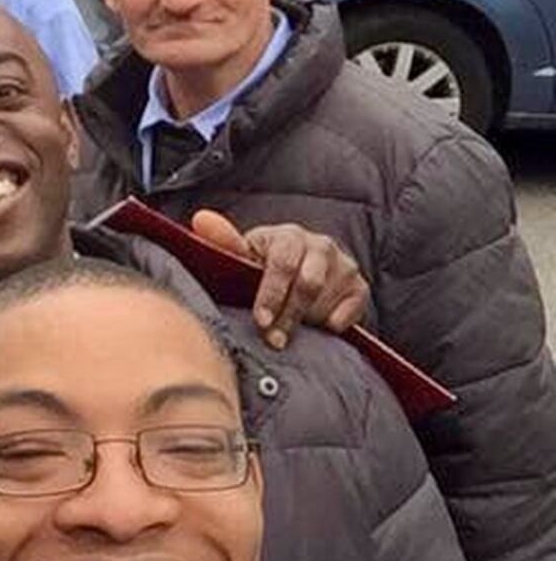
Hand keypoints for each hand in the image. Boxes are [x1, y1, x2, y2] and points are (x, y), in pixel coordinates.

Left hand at [190, 210, 369, 348]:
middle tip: (274, 340)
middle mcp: (320, 245)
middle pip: (308, 285)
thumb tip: (201, 219)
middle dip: (289, 316)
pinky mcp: (359, 286)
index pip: (282, 263)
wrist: (298, 271)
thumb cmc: (262, 267)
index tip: (261, 320)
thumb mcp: (243, 256)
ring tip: (289, 333)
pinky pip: (349, 312)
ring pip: (327, 300)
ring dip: (307, 321)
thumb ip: (224, 242)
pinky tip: (318, 327)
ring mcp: (343, 265)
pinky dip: (333, 324)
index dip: (271, 294)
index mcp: (288, 236)